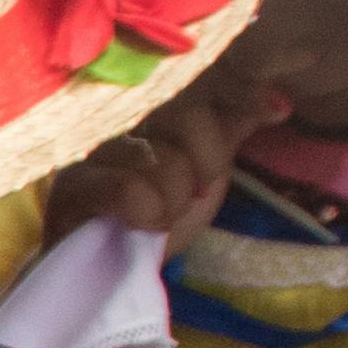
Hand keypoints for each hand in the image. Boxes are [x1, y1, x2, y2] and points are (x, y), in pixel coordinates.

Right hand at [33, 67, 284, 255]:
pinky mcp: (69, 187)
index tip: (278, 110)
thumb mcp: (201, 169)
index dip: (242, 91)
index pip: (203, 79)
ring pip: (162, 157)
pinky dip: (146, 209)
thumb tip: (278, 103)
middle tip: (194, 192)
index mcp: (149, 103)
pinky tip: (142, 224)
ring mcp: (88, 148)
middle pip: (187, 114)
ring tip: (160, 215)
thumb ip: (228, 128)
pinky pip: (125, 188)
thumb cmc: (154, 214)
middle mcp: (115, 114)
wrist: (109, 268)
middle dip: (206, 161)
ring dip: (174, 199)